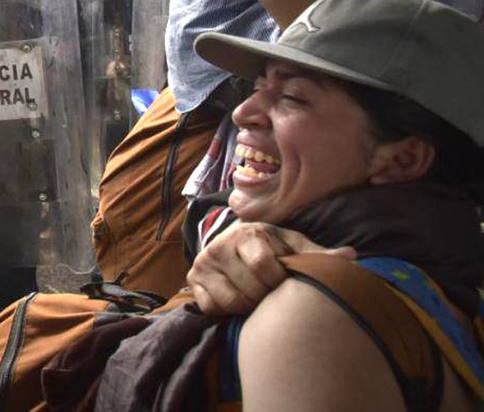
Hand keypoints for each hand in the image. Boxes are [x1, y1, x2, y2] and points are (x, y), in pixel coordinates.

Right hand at [186, 222, 355, 315]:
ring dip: (248, 306)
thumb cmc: (270, 246)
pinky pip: (212, 307)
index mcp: (247, 234)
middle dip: (266, 297)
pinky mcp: (192, 281)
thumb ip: (318, 254)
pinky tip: (238, 300)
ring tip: (257, 299)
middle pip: (249, 288)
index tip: (285, 282)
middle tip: (273, 295)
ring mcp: (203, 264)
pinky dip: (227, 310)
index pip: (263, 265)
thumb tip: (351, 257)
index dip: (279, 281)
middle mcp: (219, 246)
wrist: (232, 242)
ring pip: (230, 301)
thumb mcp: (293, 245)